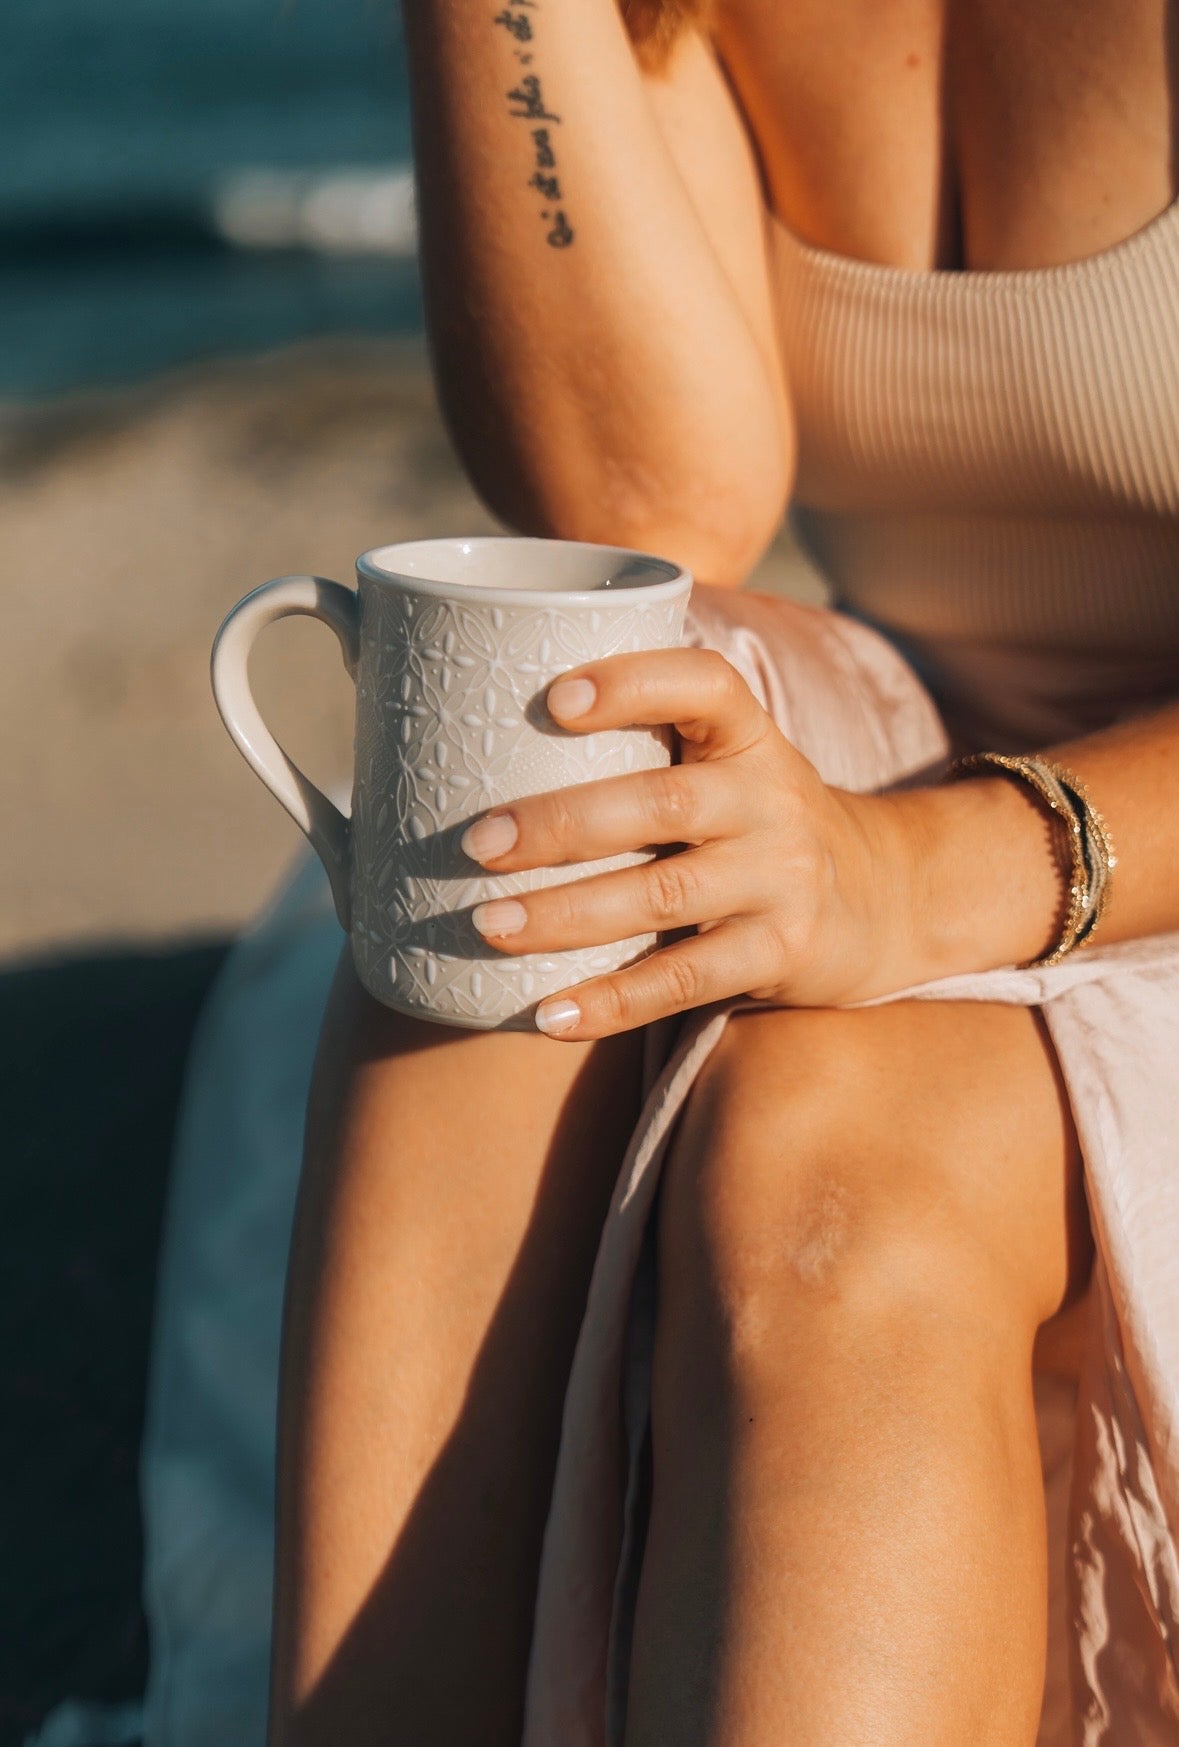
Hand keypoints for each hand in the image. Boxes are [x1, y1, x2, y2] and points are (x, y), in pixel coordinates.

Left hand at [459, 647, 918, 1037]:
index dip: (632, 684)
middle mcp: (772, 799)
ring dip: (568, 913)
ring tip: (490, 925)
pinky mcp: (781, 952)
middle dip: (563, 824)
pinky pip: (685, 979)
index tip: (553, 699)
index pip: (703, 685)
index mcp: (749, 736)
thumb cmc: (753, 821)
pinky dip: (613, 1000)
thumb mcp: (727, 764)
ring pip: (665, 895)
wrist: (882, 898)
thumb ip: (645, 744)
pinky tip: (549, 1013)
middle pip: (664, 804)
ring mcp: (781, 878)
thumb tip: (465, 727)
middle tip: (477, 843)